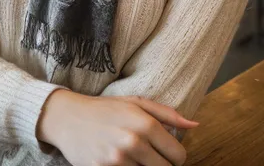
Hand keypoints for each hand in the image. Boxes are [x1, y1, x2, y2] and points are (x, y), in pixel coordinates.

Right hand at [37, 90, 198, 165]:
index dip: (175, 156)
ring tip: (135, 158)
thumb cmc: (106, 109)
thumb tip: (195, 125)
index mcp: (144, 123)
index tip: (165, 152)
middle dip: (162, 165)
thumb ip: (167, 114)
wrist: (68, 118)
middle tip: (150, 156)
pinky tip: (122, 162)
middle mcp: (133, 142)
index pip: (179, 155)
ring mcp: (118, 160)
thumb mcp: (135, 102)